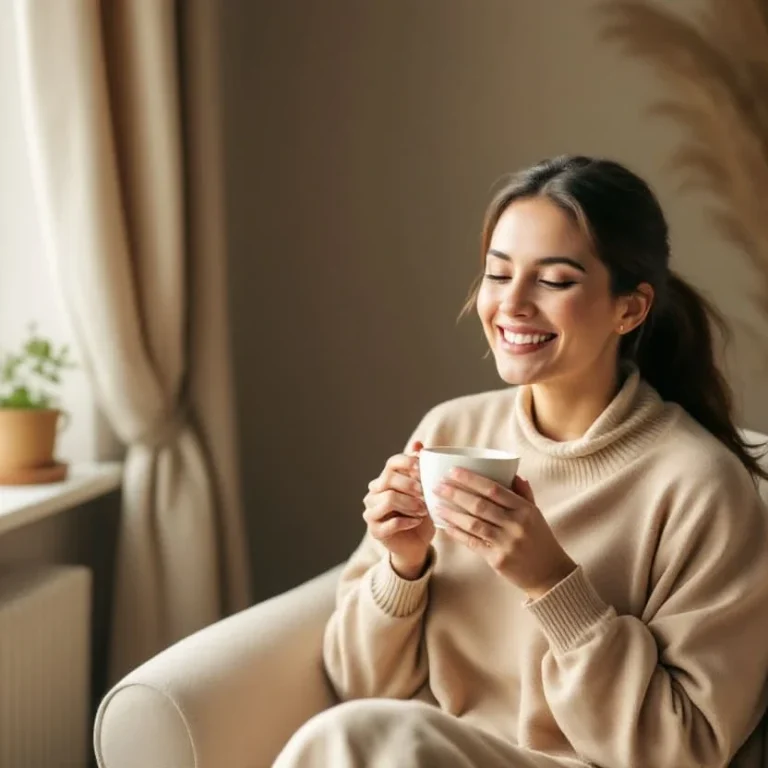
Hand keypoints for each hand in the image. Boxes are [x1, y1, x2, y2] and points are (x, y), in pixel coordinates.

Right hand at [363, 441, 434, 579]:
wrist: (417, 544)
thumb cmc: (420, 514)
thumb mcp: (424, 491)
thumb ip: (419, 469)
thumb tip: (418, 444)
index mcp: (385, 479)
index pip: (392, 463)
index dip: (408, 463)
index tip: (423, 470)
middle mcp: (374, 493)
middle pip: (389, 479)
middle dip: (410, 485)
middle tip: (426, 494)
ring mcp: (371, 511)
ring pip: (388, 499)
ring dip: (410, 504)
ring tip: (424, 510)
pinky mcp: (374, 530)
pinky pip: (391, 523)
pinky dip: (407, 521)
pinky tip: (417, 521)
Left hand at [433, 468, 575, 598]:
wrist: (550, 574)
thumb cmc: (540, 540)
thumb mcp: (536, 514)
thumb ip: (524, 494)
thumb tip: (513, 474)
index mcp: (525, 509)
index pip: (494, 489)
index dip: (471, 479)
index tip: (453, 471)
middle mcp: (516, 524)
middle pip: (479, 505)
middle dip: (455, 494)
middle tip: (437, 486)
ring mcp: (506, 543)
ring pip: (473, 524)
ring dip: (452, 513)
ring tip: (436, 505)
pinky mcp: (498, 560)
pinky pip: (473, 543)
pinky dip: (457, 533)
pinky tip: (445, 526)